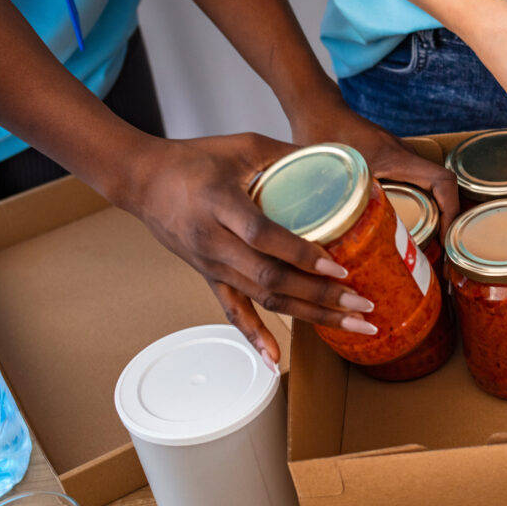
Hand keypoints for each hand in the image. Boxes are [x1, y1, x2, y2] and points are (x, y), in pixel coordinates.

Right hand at [115, 133, 375, 365]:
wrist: (144, 180)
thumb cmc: (194, 158)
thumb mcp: (243, 145)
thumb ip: (288, 155)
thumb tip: (341, 162)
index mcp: (220, 203)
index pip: (263, 236)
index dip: (301, 255)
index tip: (338, 268)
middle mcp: (214, 241)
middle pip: (270, 278)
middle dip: (321, 296)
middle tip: (362, 306)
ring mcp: (211, 265)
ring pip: (262, 299)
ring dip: (309, 316)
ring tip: (351, 326)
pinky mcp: (210, 277)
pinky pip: (233, 312)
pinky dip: (255, 337)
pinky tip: (274, 360)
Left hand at [290, 99, 459, 233]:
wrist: (315, 107)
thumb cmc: (320, 132)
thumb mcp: (328, 172)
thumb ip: (334, 202)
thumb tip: (331, 240)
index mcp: (396, 158)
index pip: (442, 181)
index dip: (452, 210)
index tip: (446, 236)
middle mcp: (404, 157)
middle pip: (443, 189)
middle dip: (448, 220)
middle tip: (440, 251)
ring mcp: (399, 159)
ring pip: (431, 188)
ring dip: (436, 214)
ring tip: (428, 246)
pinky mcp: (390, 162)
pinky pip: (416, 185)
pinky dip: (420, 206)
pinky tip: (406, 228)